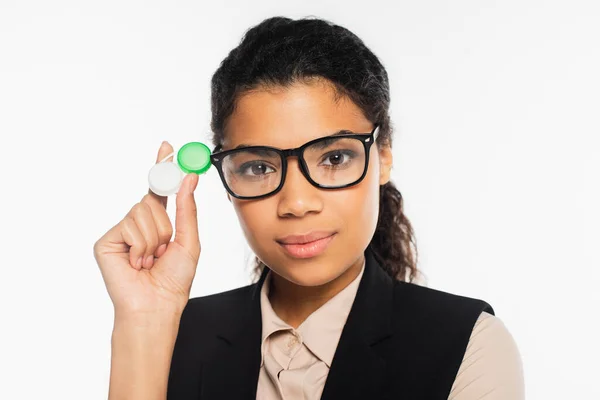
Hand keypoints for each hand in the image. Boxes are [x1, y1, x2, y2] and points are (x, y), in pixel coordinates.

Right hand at [94, 141, 200, 317]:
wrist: (157, 305)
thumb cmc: (173, 279)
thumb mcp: (188, 240)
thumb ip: (187, 208)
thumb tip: (189, 178)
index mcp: (157, 222)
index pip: (158, 189)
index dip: (161, 167)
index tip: (167, 147)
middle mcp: (137, 224)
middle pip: (151, 200)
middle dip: (165, 225)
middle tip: (164, 250)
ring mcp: (120, 231)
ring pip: (142, 212)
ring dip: (155, 238)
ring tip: (150, 260)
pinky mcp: (106, 241)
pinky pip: (130, 226)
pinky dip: (140, 246)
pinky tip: (136, 263)